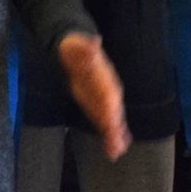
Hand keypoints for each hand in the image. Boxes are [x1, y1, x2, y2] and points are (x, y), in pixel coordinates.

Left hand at [56, 33, 128, 160]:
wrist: (73, 51)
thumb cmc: (75, 47)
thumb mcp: (76, 44)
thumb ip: (86, 45)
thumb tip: (95, 39)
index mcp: (105, 77)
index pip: (110, 94)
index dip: (111, 108)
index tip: (112, 120)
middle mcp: (108, 90)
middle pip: (113, 111)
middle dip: (115, 128)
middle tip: (117, 146)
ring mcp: (104, 100)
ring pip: (111, 120)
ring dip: (113, 136)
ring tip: (115, 152)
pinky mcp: (97, 106)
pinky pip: (105, 122)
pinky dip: (108, 135)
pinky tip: (112, 150)